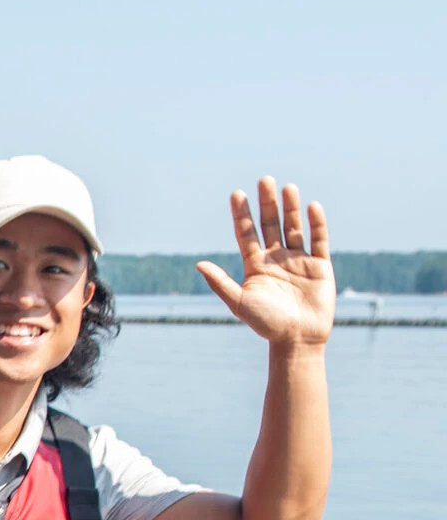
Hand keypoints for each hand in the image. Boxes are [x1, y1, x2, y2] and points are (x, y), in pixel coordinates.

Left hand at [196, 178, 334, 347]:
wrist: (296, 339)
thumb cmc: (265, 324)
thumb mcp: (239, 303)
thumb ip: (220, 283)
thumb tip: (198, 264)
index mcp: (255, 266)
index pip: (246, 234)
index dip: (242, 215)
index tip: (236, 194)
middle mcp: (276, 258)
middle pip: (270, 225)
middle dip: (267, 203)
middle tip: (264, 180)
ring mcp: (299, 260)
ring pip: (294, 227)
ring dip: (290, 208)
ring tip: (287, 187)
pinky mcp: (320, 265)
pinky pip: (319, 240)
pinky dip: (317, 223)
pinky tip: (312, 206)